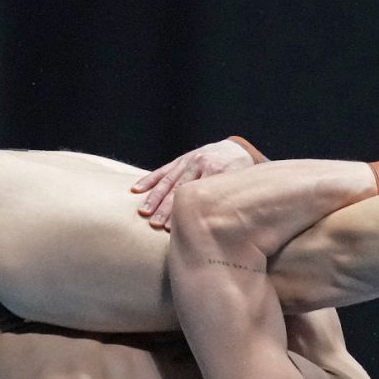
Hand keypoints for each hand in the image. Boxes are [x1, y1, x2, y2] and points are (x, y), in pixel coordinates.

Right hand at [131, 139, 258, 230]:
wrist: (236, 151)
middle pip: (180, 188)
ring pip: (168, 180)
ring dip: (154, 197)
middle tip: (155, 224)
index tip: (174, 227)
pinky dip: (149, 180)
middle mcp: (201, 164)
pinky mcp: (180, 160)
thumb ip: (233, 201)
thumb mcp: (241, 185)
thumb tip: (228, 227)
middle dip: (166, 208)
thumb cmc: (240, 177)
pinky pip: (162, 170)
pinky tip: (136, 190)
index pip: (198, 194)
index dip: (185, 211)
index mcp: (218, 171)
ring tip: (144, 212)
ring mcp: (188, 161)